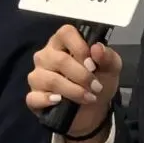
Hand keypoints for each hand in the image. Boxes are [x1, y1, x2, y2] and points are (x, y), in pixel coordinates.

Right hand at [27, 25, 121, 142]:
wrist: (94, 109)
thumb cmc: (99, 80)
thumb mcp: (111, 68)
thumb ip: (107, 56)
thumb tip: (97, 48)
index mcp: (64, 42)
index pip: (65, 33)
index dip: (80, 48)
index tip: (92, 64)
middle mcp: (46, 55)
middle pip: (60, 59)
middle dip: (82, 76)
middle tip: (96, 87)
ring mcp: (37, 75)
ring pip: (50, 80)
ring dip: (73, 91)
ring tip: (88, 98)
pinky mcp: (33, 96)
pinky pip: (34, 97)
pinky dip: (48, 101)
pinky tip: (60, 102)